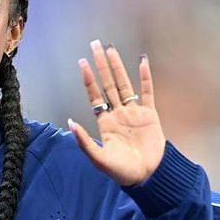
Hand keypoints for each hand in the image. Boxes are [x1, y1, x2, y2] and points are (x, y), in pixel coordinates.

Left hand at [68, 40, 165, 186]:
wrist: (148, 175)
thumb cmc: (122, 171)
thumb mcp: (99, 158)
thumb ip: (84, 141)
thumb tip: (70, 122)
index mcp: (104, 122)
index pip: (95, 95)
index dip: (88, 79)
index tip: (82, 63)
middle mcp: (118, 113)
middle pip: (108, 83)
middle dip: (101, 64)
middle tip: (94, 44)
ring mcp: (134, 112)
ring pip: (124, 83)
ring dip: (118, 66)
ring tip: (111, 48)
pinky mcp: (150, 115)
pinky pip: (147, 92)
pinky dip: (145, 77)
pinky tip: (142, 61)